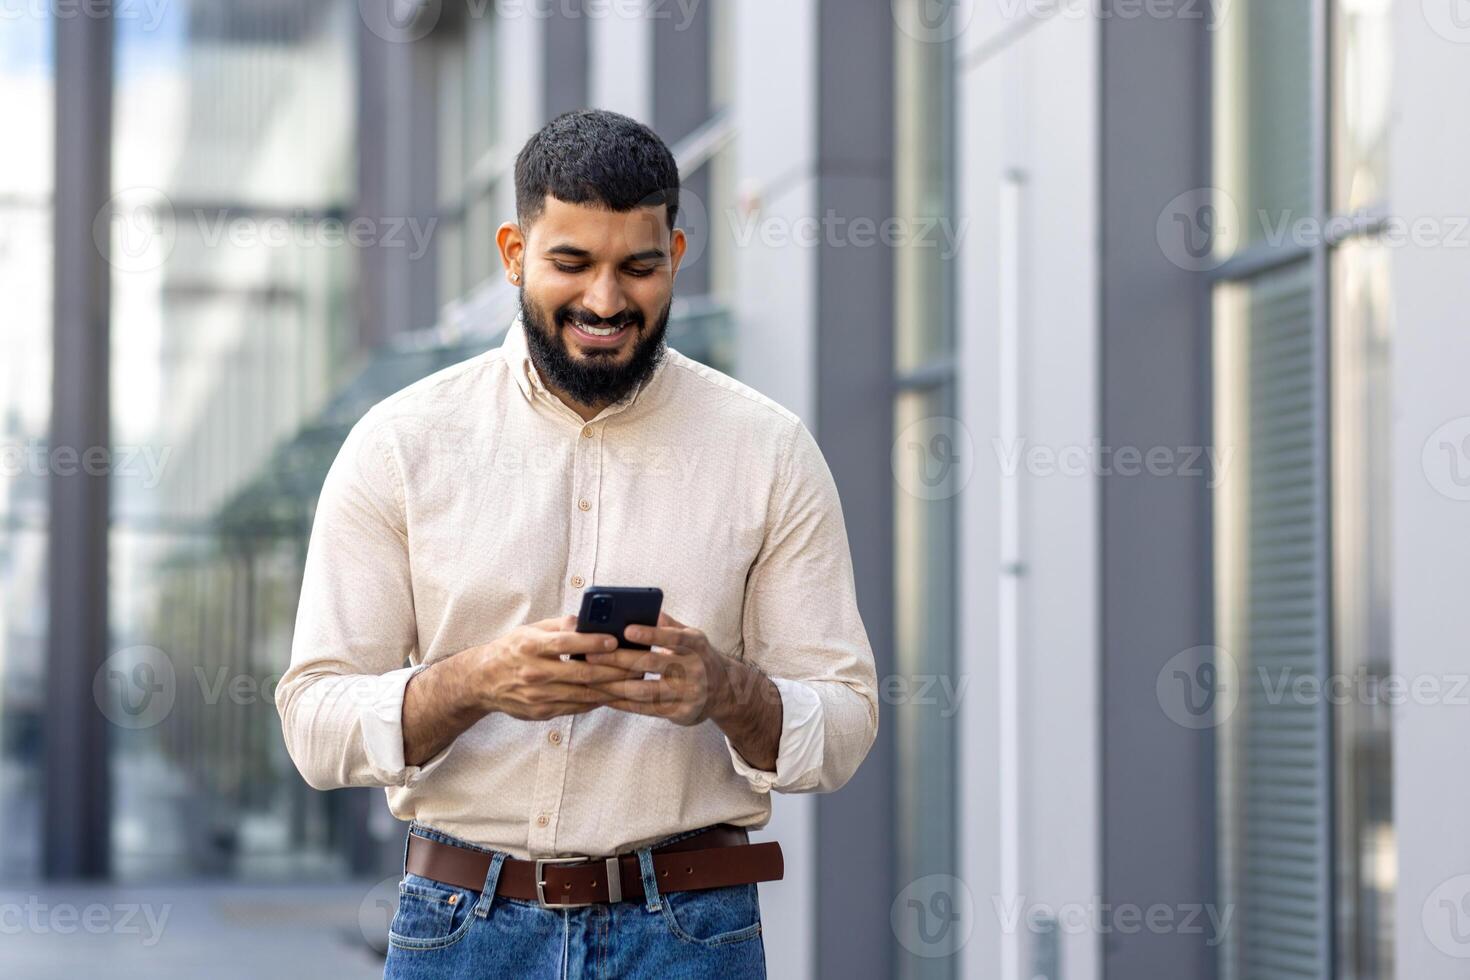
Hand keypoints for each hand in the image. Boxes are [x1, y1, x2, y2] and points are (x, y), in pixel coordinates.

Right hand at [471, 614, 646, 720]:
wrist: (482, 681)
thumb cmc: (512, 650)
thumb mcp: (530, 630)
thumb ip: (560, 626)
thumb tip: (588, 619)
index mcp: (530, 647)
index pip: (565, 643)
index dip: (592, 642)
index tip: (615, 639)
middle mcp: (534, 672)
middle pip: (581, 672)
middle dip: (613, 669)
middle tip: (637, 664)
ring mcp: (538, 695)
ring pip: (583, 693)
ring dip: (611, 688)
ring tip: (632, 681)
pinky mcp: (542, 712)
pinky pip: (576, 707)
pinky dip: (596, 700)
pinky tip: (613, 694)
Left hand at [583, 612, 736, 725]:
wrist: (725, 690)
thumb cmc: (698, 656)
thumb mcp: (691, 637)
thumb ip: (669, 625)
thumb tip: (645, 608)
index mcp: (696, 644)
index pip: (673, 637)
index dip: (650, 634)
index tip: (626, 629)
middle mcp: (694, 668)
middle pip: (652, 663)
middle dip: (618, 659)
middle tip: (590, 655)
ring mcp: (688, 693)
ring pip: (644, 690)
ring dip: (613, 685)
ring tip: (589, 678)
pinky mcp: (680, 713)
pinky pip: (645, 709)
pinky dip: (622, 703)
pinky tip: (604, 696)